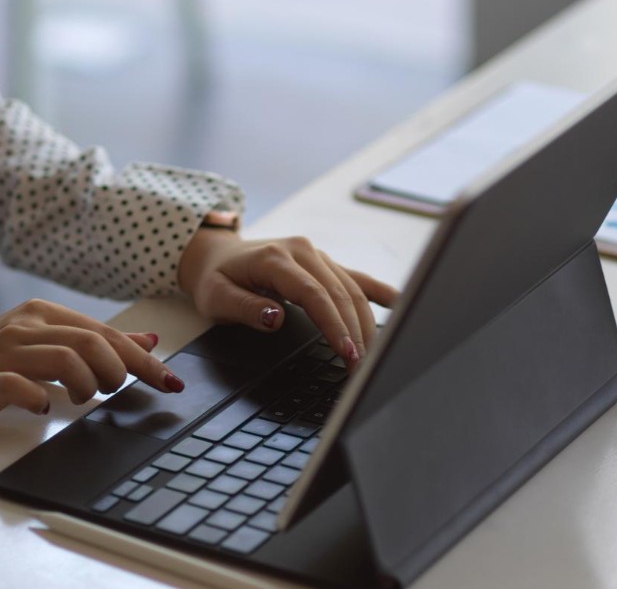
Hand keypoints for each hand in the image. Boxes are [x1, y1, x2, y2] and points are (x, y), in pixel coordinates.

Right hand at [0, 299, 178, 431]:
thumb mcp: (45, 343)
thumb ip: (94, 342)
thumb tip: (148, 340)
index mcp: (43, 313)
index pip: (104, 332)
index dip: (142, 359)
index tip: (169, 381)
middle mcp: (25, 326)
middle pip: (91, 343)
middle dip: (118, 372)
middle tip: (116, 391)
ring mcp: (4, 352)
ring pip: (66, 361)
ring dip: (87, 386)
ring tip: (83, 398)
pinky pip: (24, 389)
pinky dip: (43, 401)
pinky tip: (44, 407)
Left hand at [178, 228, 398, 367]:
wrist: (217, 253)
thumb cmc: (216, 278)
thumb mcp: (216, 297)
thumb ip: (245, 308)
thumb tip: (275, 318)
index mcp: (276, 258)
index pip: (314, 294)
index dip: (333, 324)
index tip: (346, 351)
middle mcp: (302, 251)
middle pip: (339, 293)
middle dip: (355, 332)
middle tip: (363, 367)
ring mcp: (317, 254)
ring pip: (352, 288)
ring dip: (366, 322)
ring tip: (373, 355)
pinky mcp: (325, 262)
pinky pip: (356, 277)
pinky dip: (378, 291)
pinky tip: (400, 303)